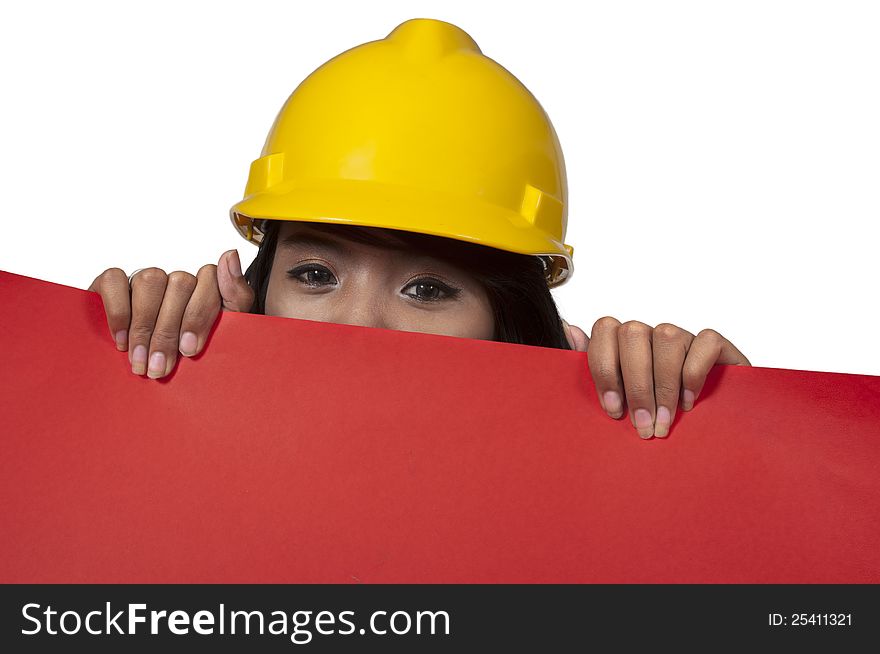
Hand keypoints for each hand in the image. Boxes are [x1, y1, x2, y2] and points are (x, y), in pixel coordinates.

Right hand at [87, 249, 254, 378]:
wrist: (151, 383)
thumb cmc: (191, 360)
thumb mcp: (223, 337)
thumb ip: (236, 297)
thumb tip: (230, 255)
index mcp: (206, 291)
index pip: (210, 279)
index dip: (199, 315)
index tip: (190, 349)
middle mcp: (176, 282)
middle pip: (180, 283)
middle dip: (169, 331)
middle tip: (160, 366)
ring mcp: (145, 280)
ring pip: (150, 280)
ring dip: (144, 326)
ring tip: (140, 361)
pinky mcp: (112, 284)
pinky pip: (114, 279)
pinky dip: (118, 312)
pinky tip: (122, 340)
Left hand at [562, 318, 750, 437]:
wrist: (715, 425)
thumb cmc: (656, 413)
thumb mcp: (621, 398)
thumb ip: (596, 369)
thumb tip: (568, 330)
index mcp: (625, 344)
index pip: (604, 329)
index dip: (605, 368)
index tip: (613, 409)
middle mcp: (652, 336)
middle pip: (632, 333)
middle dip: (635, 384)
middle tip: (642, 425)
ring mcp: (684, 337)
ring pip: (667, 336)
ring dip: (664, 385)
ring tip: (665, 421)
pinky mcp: (717, 345)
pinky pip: (705, 342)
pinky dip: (694, 375)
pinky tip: (689, 402)